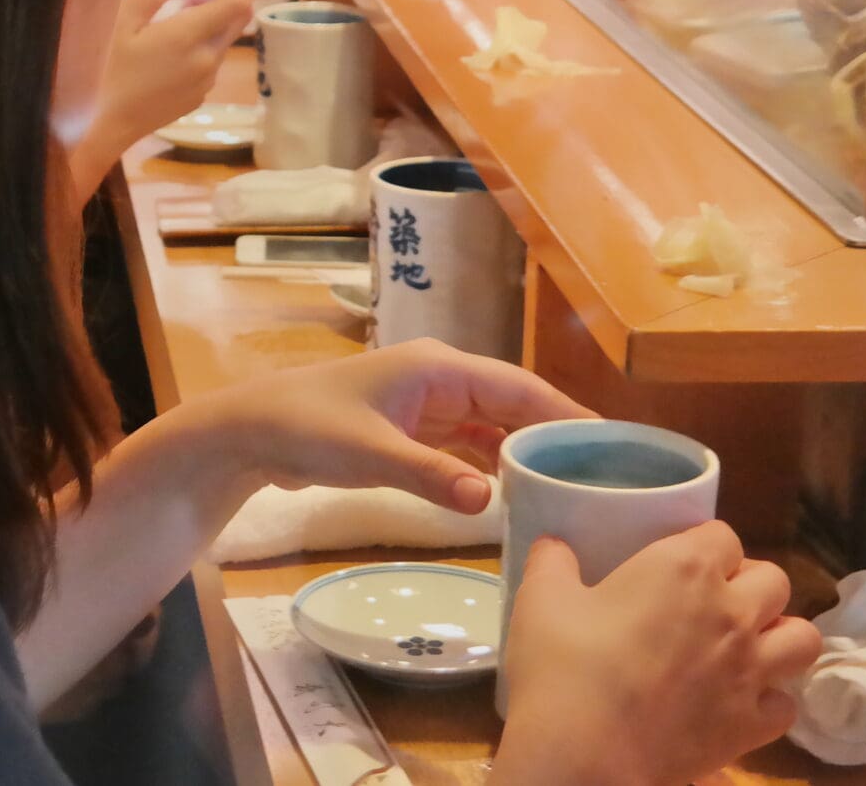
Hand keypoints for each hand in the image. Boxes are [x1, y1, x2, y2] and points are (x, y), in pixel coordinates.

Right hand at [69, 0, 258, 190]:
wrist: (101, 127)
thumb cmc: (105, 70)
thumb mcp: (121, 22)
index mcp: (189, 36)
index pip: (238, 3)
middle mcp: (207, 60)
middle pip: (237, 22)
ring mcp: (205, 83)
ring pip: (221, 42)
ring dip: (212, 24)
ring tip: (177, 17)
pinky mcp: (197, 99)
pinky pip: (209, 64)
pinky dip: (201, 47)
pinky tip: (169, 52)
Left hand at [178, 339, 590, 516]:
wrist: (250, 431)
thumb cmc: (308, 428)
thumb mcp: (371, 454)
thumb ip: (430, 476)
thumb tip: (492, 497)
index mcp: (438, 368)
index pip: (520, 387)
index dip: (568, 414)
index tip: (615, 444)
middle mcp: (441, 378)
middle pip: (515, 404)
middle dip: (558, 434)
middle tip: (610, 474)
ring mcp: (427, 404)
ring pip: (494, 425)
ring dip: (528, 451)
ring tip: (577, 486)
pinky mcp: (413, 430)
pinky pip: (469, 443)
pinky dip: (494, 463)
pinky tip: (519, 492)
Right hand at [496, 524, 824, 785]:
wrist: (585, 755)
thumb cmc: (564, 667)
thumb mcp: (541, 600)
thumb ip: (553, 563)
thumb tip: (554, 545)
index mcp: (684, 569)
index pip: (723, 536)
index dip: (703, 545)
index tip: (678, 561)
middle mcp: (732, 613)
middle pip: (774, 580)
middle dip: (750, 585)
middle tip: (714, 600)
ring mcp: (750, 672)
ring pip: (803, 639)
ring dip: (778, 637)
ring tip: (745, 646)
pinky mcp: (751, 725)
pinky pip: (786, 705)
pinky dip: (768, 700)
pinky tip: (736, 701)